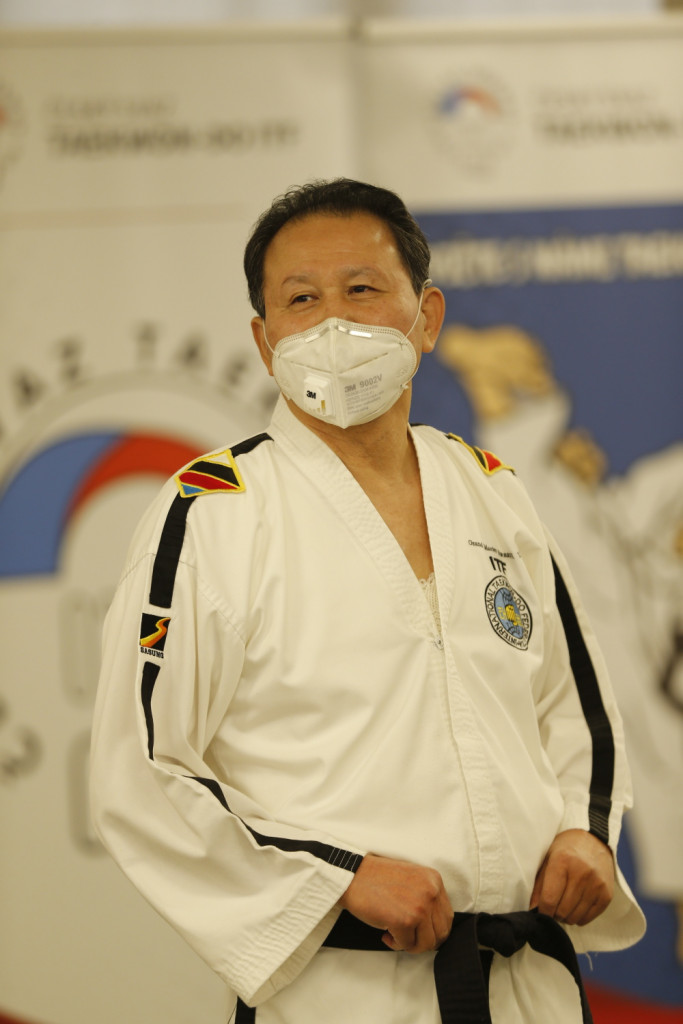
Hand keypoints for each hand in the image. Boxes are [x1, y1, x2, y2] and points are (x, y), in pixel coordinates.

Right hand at [339, 853, 453, 953]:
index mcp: (434, 880)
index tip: (419, 931)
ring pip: (426, 943)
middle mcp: (431, 892)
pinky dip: (396, 944)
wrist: (352, 875)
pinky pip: (407, 946)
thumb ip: (426, 897)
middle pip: (440, 933)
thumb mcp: (412, 879)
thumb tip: (434, 927)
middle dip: (422, 940)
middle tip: (407, 936)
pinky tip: (386, 934)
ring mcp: (419, 907)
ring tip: (395, 934)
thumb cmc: (376, 879)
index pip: (447, 917)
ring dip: (410, 944)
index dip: (432, 930)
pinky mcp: (404, 921)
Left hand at [530, 829, 614, 925]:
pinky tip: (576, 905)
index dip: (542, 911)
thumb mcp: (548, 859)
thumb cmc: (566, 849)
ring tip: (564, 905)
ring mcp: (596, 884)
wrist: (593, 839)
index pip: (549, 899)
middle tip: (553, 907)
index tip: (541, 911)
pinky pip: (589, 918)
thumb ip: (539, 884)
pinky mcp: (607, 894)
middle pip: (562, 911)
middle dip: (554, 914)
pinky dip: (579, 917)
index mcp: (562, 861)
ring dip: (566, 916)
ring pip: (575, 917)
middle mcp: (581, 873)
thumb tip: (533, 910)